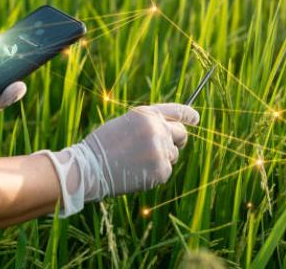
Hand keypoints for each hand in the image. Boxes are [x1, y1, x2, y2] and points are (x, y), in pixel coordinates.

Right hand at [37, 103, 199, 216]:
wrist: (89, 168)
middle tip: (163, 148)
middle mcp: (158, 129)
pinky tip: (137, 172)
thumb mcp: (126, 124)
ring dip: (162, 158)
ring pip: (174, 155)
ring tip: (137, 161)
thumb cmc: (104, 145)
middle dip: (177, 140)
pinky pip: (166, 171)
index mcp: (147, 114)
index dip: (189, 115)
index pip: (177, 111)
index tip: (196, 119)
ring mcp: (161, 150)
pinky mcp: (161, 170)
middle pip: (181, 134)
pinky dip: (155, 174)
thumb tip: (170, 131)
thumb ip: (149, 124)